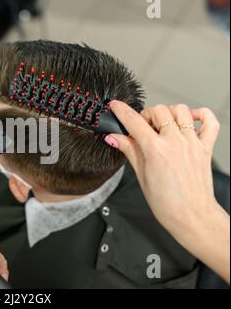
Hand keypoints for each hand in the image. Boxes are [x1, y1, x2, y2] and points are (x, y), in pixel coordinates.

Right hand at [105, 101, 229, 283]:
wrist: (192, 216)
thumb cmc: (166, 203)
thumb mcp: (141, 175)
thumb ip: (129, 151)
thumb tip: (114, 137)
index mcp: (156, 150)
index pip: (134, 122)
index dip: (122, 111)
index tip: (115, 106)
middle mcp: (175, 142)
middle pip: (158, 110)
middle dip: (145, 115)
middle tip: (141, 128)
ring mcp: (192, 143)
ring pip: (180, 110)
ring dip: (168, 113)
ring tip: (162, 126)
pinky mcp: (205, 147)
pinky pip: (209, 122)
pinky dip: (200, 115)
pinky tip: (189, 120)